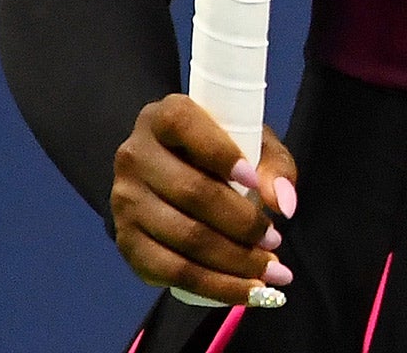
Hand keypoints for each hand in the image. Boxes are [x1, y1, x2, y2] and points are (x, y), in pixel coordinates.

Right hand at [110, 95, 298, 306]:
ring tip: (270, 271)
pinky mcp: (124, 241)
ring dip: (232, 261)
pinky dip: (212, 286)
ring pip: (181, 238)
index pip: (185, 127)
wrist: (167, 170)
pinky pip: (167, 272)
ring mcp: (124, 201)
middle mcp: (135, 156)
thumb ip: (273, 164)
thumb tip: (283, 204)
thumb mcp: (252, 140)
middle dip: (240, 223)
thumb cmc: (220, 148)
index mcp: (165, 116)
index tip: (253, 180)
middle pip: (190, 192)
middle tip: (276, 241)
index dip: (220, 154)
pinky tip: (245, 291)